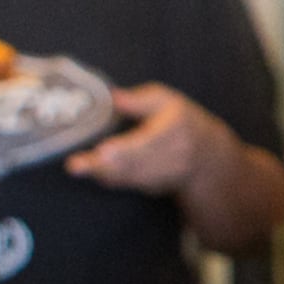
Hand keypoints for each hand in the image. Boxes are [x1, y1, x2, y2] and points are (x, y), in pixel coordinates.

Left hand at [65, 84, 227, 193]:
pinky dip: (108, 177)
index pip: (148, 143)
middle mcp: (170, 158)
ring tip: (78, 166)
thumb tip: (113, 96)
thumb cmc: (182, 122)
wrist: (207, 159)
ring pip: (127, 176)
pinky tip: (91, 170)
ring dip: (101, 173)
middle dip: (102, 165)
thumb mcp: (168, 101)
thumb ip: (141, 99)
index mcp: (175, 131)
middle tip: (76, 165)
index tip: (104, 151)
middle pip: (133, 164)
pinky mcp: (153, 187)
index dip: (126, 150)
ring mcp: (162, 176)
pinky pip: (127, 183)